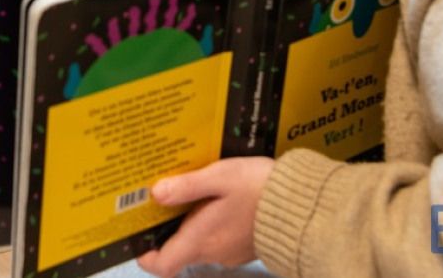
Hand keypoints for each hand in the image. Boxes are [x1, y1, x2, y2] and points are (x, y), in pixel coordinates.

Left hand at [136, 156, 274, 277]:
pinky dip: (212, 224)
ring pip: (199, 244)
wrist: (304, 205)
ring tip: (188, 195)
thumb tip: (155, 193)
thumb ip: (187, 185)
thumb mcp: (220, 177)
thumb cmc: (260, 189)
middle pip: (178, 251)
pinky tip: (216, 201)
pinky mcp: (246, 246)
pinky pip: (220, 239)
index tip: (138, 235)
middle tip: (159, 203)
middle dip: (166, 231)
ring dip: (190, 225)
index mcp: (200, 239)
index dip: (145, 254)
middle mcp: (213, 252)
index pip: (162, 264)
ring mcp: (231, 252)